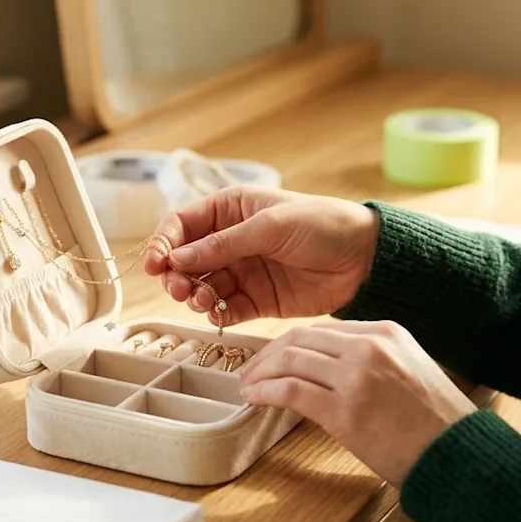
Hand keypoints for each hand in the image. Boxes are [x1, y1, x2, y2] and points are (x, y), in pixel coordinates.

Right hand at [143, 185, 379, 326]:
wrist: (364, 259)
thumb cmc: (323, 225)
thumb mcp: (271, 226)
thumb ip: (224, 244)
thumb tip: (179, 258)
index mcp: (231, 210)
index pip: (181, 224)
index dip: (163, 243)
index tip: (156, 264)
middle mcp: (230, 240)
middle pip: (185, 259)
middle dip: (175, 274)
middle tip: (180, 288)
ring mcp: (243, 271)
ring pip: (201, 286)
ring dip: (194, 294)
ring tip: (203, 299)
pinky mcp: (256, 300)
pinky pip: (224, 308)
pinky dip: (215, 312)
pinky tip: (218, 311)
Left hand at [238, 320, 477, 484]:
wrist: (458, 455)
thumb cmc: (436, 424)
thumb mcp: (409, 371)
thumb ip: (373, 361)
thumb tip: (328, 370)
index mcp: (387, 333)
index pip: (323, 329)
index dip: (291, 343)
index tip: (273, 357)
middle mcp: (370, 346)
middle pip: (302, 339)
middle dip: (269, 355)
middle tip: (251, 371)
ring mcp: (357, 376)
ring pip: (291, 360)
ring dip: (262, 374)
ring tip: (249, 387)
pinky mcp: (345, 410)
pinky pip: (291, 391)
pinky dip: (267, 392)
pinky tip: (256, 399)